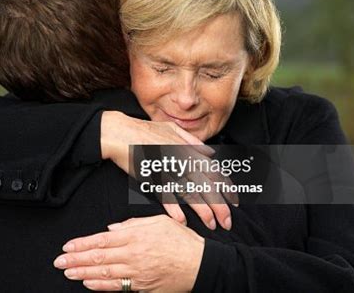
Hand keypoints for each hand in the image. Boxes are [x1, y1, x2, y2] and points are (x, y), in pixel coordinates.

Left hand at [53, 215, 204, 291]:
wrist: (200, 264)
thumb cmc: (182, 242)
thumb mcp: (159, 222)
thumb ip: (134, 223)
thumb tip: (112, 227)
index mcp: (136, 235)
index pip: (102, 239)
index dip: (83, 244)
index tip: (68, 246)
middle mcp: (133, 253)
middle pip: (99, 257)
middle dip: (76, 259)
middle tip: (59, 261)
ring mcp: (137, 272)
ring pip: (104, 272)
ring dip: (83, 272)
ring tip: (68, 272)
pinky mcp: (142, 286)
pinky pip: (117, 287)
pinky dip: (100, 286)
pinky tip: (88, 283)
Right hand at [101, 111, 236, 230]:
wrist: (120, 132)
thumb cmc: (145, 130)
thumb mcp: (172, 129)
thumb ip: (192, 141)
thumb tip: (209, 151)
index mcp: (188, 150)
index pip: (214, 171)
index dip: (226, 188)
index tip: (233, 202)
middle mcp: (182, 160)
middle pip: (207, 185)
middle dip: (220, 206)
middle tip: (227, 222)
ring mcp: (168, 170)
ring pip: (191, 192)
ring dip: (202, 210)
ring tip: (211, 224)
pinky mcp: (152, 177)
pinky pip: (166, 195)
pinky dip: (174, 208)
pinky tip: (183, 220)